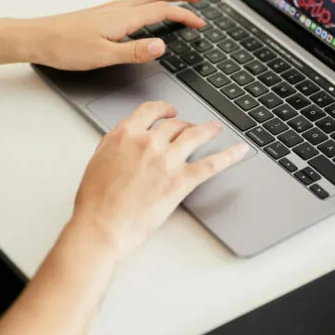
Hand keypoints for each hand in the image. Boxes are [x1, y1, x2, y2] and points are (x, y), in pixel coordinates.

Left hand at [21, 0, 205, 70]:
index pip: (162, 11)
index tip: (201, 22)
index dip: (185, 15)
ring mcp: (110, 10)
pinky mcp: (101, 14)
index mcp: (123, 18)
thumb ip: (134, 51)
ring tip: (179, 0)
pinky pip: (134, 2)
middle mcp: (118, 9)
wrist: (37, 37)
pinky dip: (150, 2)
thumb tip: (162, 46)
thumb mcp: (103, 55)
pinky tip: (146, 13)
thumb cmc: (65, 47)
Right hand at [70, 101, 249, 261]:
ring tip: (217, 129)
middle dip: (184, 125)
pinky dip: (229, 155)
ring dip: (209, 130)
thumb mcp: (98, 160)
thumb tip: (125, 137)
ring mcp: (167, 160)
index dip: (163, 109)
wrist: (102, 225)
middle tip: (190, 129)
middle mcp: (148, 142)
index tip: (169, 111)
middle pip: (175, 124)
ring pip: (195, 135)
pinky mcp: (181, 180)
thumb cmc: (95, 200)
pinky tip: (239, 150)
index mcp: (126, 134)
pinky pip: (212, 163)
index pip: (150, 111)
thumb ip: (114, 143)